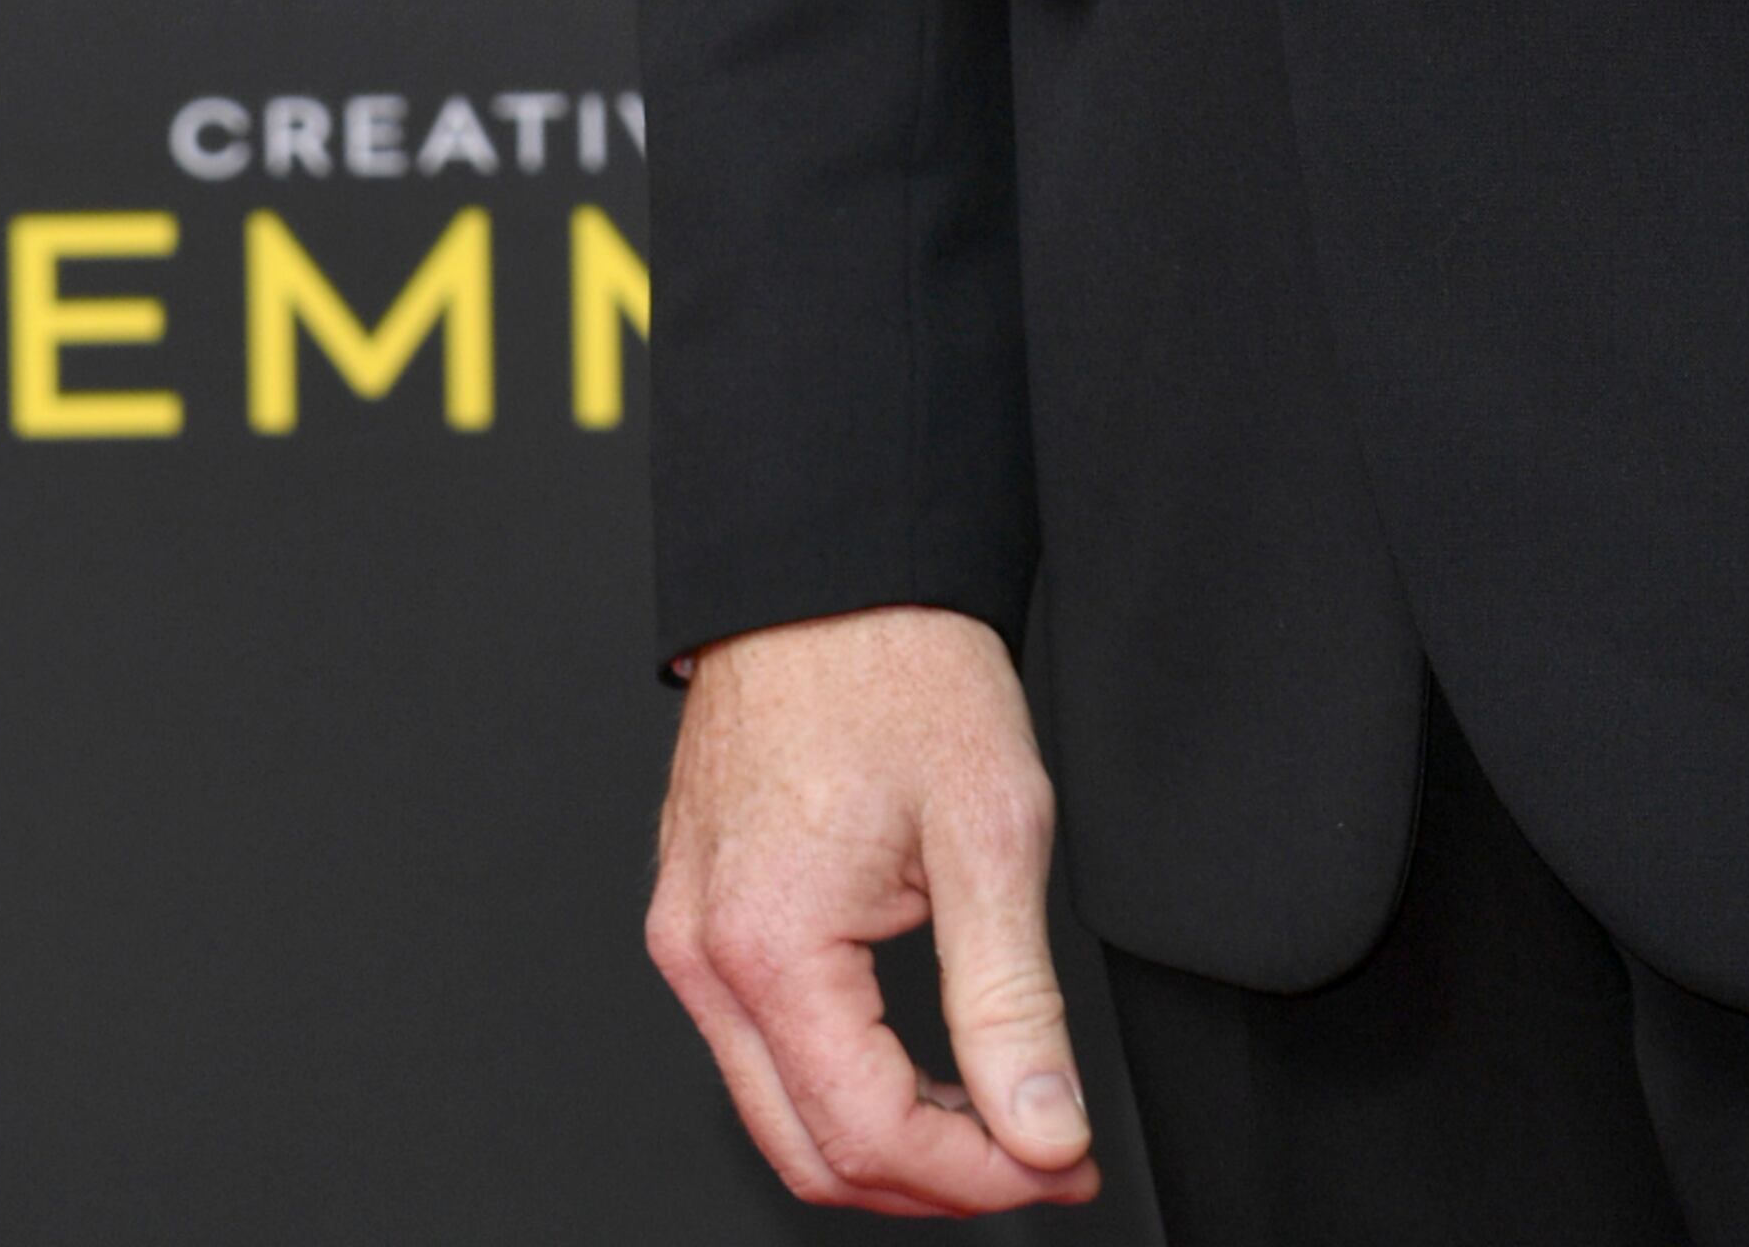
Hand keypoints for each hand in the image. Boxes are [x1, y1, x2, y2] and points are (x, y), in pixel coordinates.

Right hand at [649, 603, 1100, 1213]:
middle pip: (807, 1151)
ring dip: (886, 1138)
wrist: (831, 567)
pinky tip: (922, 1063)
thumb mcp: (991, 830)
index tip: (1058, 1164)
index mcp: (767, 942)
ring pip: (777, 1108)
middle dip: (932, 1181)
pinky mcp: (698, 912)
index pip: (869, 1134)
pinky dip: (841, 1079)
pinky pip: (759, 1044)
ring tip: (994, 1119)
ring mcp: (689, 935)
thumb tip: (1044, 1130)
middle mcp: (703, 954)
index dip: (978, 1175)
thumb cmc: (899, 664)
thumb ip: (1014, 1002)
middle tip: (1037, 1158)